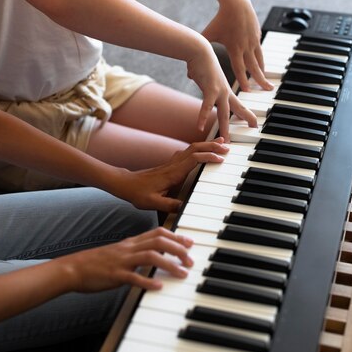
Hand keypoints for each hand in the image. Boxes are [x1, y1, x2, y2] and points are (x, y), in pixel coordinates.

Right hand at [61, 228, 194, 291]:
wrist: (73, 268)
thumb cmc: (97, 263)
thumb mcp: (119, 252)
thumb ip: (137, 251)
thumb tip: (156, 255)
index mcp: (131, 242)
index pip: (158, 233)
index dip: (176, 236)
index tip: (190, 243)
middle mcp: (128, 248)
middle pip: (158, 241)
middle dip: (178, 249)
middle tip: (191, 260)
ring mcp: (122, 261)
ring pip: (150, 256)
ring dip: (169, 264)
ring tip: (182, 273)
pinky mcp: (115, 275)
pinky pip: (133, 277)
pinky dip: (148, 281)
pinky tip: (158, 287)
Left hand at [115, 138, 229, 211]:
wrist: (125, 184)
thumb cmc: (137, 193)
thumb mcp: (152, 203)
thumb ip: (169, 205)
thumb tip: (185, 207)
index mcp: (172, 173)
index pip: (193, 160)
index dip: (207, 157)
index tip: (220, 159)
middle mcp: (173, 165)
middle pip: (195, 149)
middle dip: (212, 146)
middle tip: (227, 147)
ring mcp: (171, 163)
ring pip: (192, 148)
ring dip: (206, 145)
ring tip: (220, 143)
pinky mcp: (170, 164)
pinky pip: (187, 152)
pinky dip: (198, 149)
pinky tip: (203, 150)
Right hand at [186, 39, 257, 140]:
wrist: (199, 50)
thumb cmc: (199, 60)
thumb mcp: (201, 73)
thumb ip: (198, 77)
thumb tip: (191, 75)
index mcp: (225, 90)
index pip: (238, 105)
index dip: (246, 115)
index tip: (253, 123)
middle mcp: (225, 91)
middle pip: (237, 109)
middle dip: (246, 119)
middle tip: (254, 129)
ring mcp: (219, 91)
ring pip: (223, 112)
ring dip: (224, 127)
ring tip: (225, 140)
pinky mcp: (209, 89)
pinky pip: (206, 106)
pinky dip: (202, 116)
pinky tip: (199, 127)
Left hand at [201, 0, 273, 92]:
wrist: (236, 3)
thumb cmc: (220, 19)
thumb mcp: (209, 33)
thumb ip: (201, 45)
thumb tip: (188, 55)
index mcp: (234, 48)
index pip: (239, 68)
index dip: (243, 80)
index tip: (247, 91)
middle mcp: (246, 46)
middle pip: (254, 67)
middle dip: (260, 80)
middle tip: (267, 90)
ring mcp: (253, 41)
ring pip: (260, 61)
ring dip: (263, 73)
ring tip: (266, 83)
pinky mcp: (257, 36)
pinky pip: (260, 52)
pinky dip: (261, 61)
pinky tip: (262, 67)